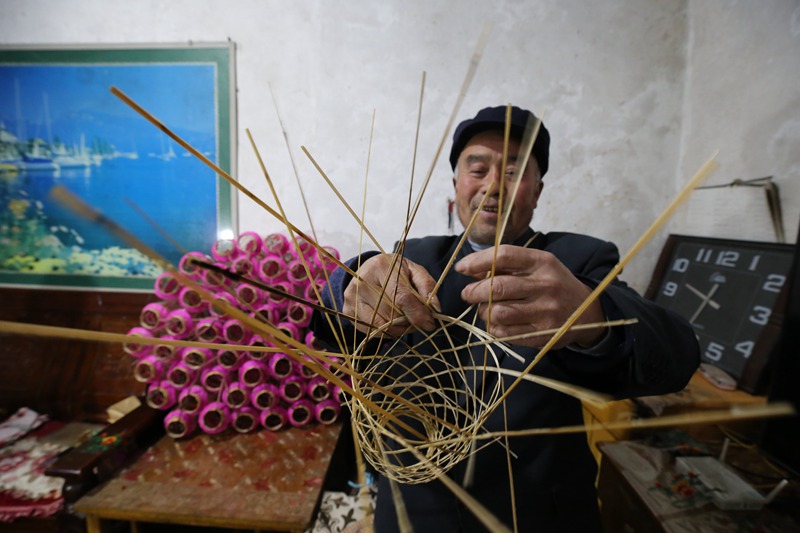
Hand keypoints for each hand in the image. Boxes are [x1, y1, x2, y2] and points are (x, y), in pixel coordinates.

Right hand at [344, 254, 439, 336]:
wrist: (368, 270)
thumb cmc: (395, 271)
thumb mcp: (414, 271)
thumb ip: (427, 286)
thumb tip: (435, 308)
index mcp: (381, 267)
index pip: (401, 297)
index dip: (418, 313)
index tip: (430, 323)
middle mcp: (362, 282)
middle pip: (393, 314)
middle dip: (410, 321)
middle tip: (419, 319)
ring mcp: (352, 298)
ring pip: (383, 326)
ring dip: (400, 328)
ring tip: (406, 319)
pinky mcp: (348, 311)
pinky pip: (373, 331)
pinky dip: (388, 331)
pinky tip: (392, 320)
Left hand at [455, 245, 606, 347]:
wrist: (589, 313)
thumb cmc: (555, 285)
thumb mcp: (537, 266)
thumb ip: (506, 265)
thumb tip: (469, 269)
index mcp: (543, 262)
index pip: (503, 255)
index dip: (477, 261)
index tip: (461, 268)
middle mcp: (546, 285)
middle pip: (496, 287)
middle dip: (473, 291)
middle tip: (467, 294)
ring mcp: (545, 312)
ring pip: (498, 313)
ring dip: (483, 312)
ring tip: (484, 309)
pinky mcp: (543, 334)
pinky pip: (506, 333)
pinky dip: (493, 328)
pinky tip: (496, 323)